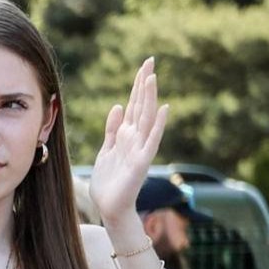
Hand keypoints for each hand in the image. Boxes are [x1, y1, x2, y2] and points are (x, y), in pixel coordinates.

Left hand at [90, 58, 168, 225]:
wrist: (110, 207)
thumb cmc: (109, 181)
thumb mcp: (106, 150)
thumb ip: (112, 129)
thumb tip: (117, 105)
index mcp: (125, 135)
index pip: (133, 104)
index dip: (137, 85)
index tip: (144, 65)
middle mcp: (135, 138)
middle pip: (140, 106)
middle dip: (144, 84)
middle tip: (150, 61)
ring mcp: (140, 148)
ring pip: (145, 118)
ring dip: (149, 98)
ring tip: (153, 77)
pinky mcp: (141, 162)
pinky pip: (151, 140)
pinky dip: (157, 125)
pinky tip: (163, 109)